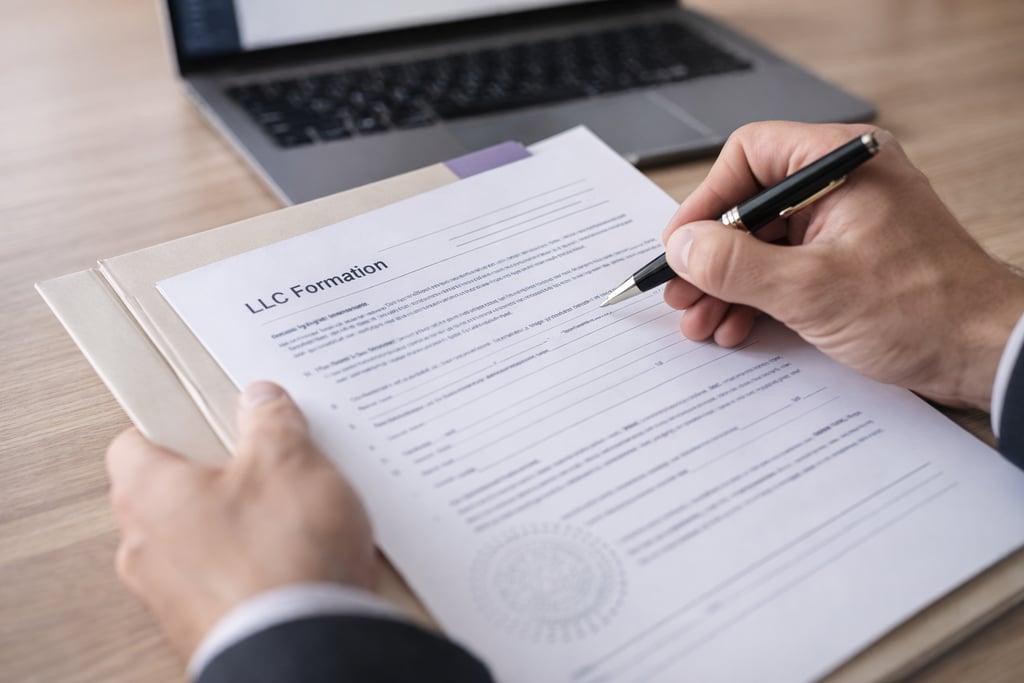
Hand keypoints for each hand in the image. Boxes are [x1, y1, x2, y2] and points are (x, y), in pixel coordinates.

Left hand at [105, 382, 376, 659]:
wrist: (303, 649)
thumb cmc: (281, 554)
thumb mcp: (289, 461)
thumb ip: (270, 421)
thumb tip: (261, 400)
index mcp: (148, 493)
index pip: (134, 443)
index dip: (175, 424)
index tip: (213, 416)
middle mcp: (145, 547)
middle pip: (173, 492)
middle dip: (220, 475)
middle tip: (268, 461)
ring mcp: (172, 594)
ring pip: (201, 539)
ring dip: (240, 524)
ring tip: (295, 514)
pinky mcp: (207, 625)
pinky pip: (226, 579)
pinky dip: (254, 566)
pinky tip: (299, 558)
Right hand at [662, 121, 1023, 409]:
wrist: (983, 354)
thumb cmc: (924, 309)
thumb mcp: (812, 288)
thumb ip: (737, 265)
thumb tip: (683, 248)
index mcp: (841, 165)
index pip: (750, 156)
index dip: (708, 200)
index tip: (681, 245)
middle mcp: (840, 186)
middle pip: (750, 205)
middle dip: (711, 256)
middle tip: (681, 291)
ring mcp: (842, 225)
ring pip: (762, 243)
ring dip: (726, 284)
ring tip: (700, 321)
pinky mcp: (844, 262)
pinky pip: (782, 268)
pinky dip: (754, 297)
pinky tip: (733, 326)